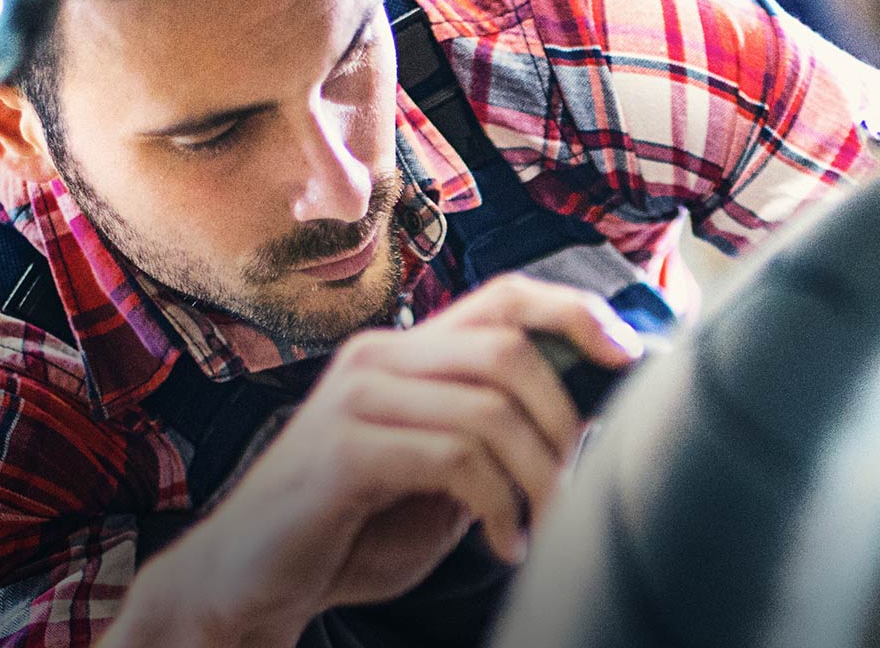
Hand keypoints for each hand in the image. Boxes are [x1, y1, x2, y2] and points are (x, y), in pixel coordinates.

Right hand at [108, 274, 640, 644]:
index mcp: (404, 352)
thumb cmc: (351, 531)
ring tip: (539, 525)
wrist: (249, 581)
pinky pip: (454, 458)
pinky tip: (504, 545)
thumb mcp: (439, 473)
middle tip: (573, 486)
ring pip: (490, 407)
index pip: (505, 297)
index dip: (575, 312)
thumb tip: (588, 423)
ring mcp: (356, 398)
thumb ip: (491, 437)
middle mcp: (379, 357)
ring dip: (537, 475)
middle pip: (508, 349)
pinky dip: (498, 506)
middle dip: (563, 420)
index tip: (630, 353)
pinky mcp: (342, 449)